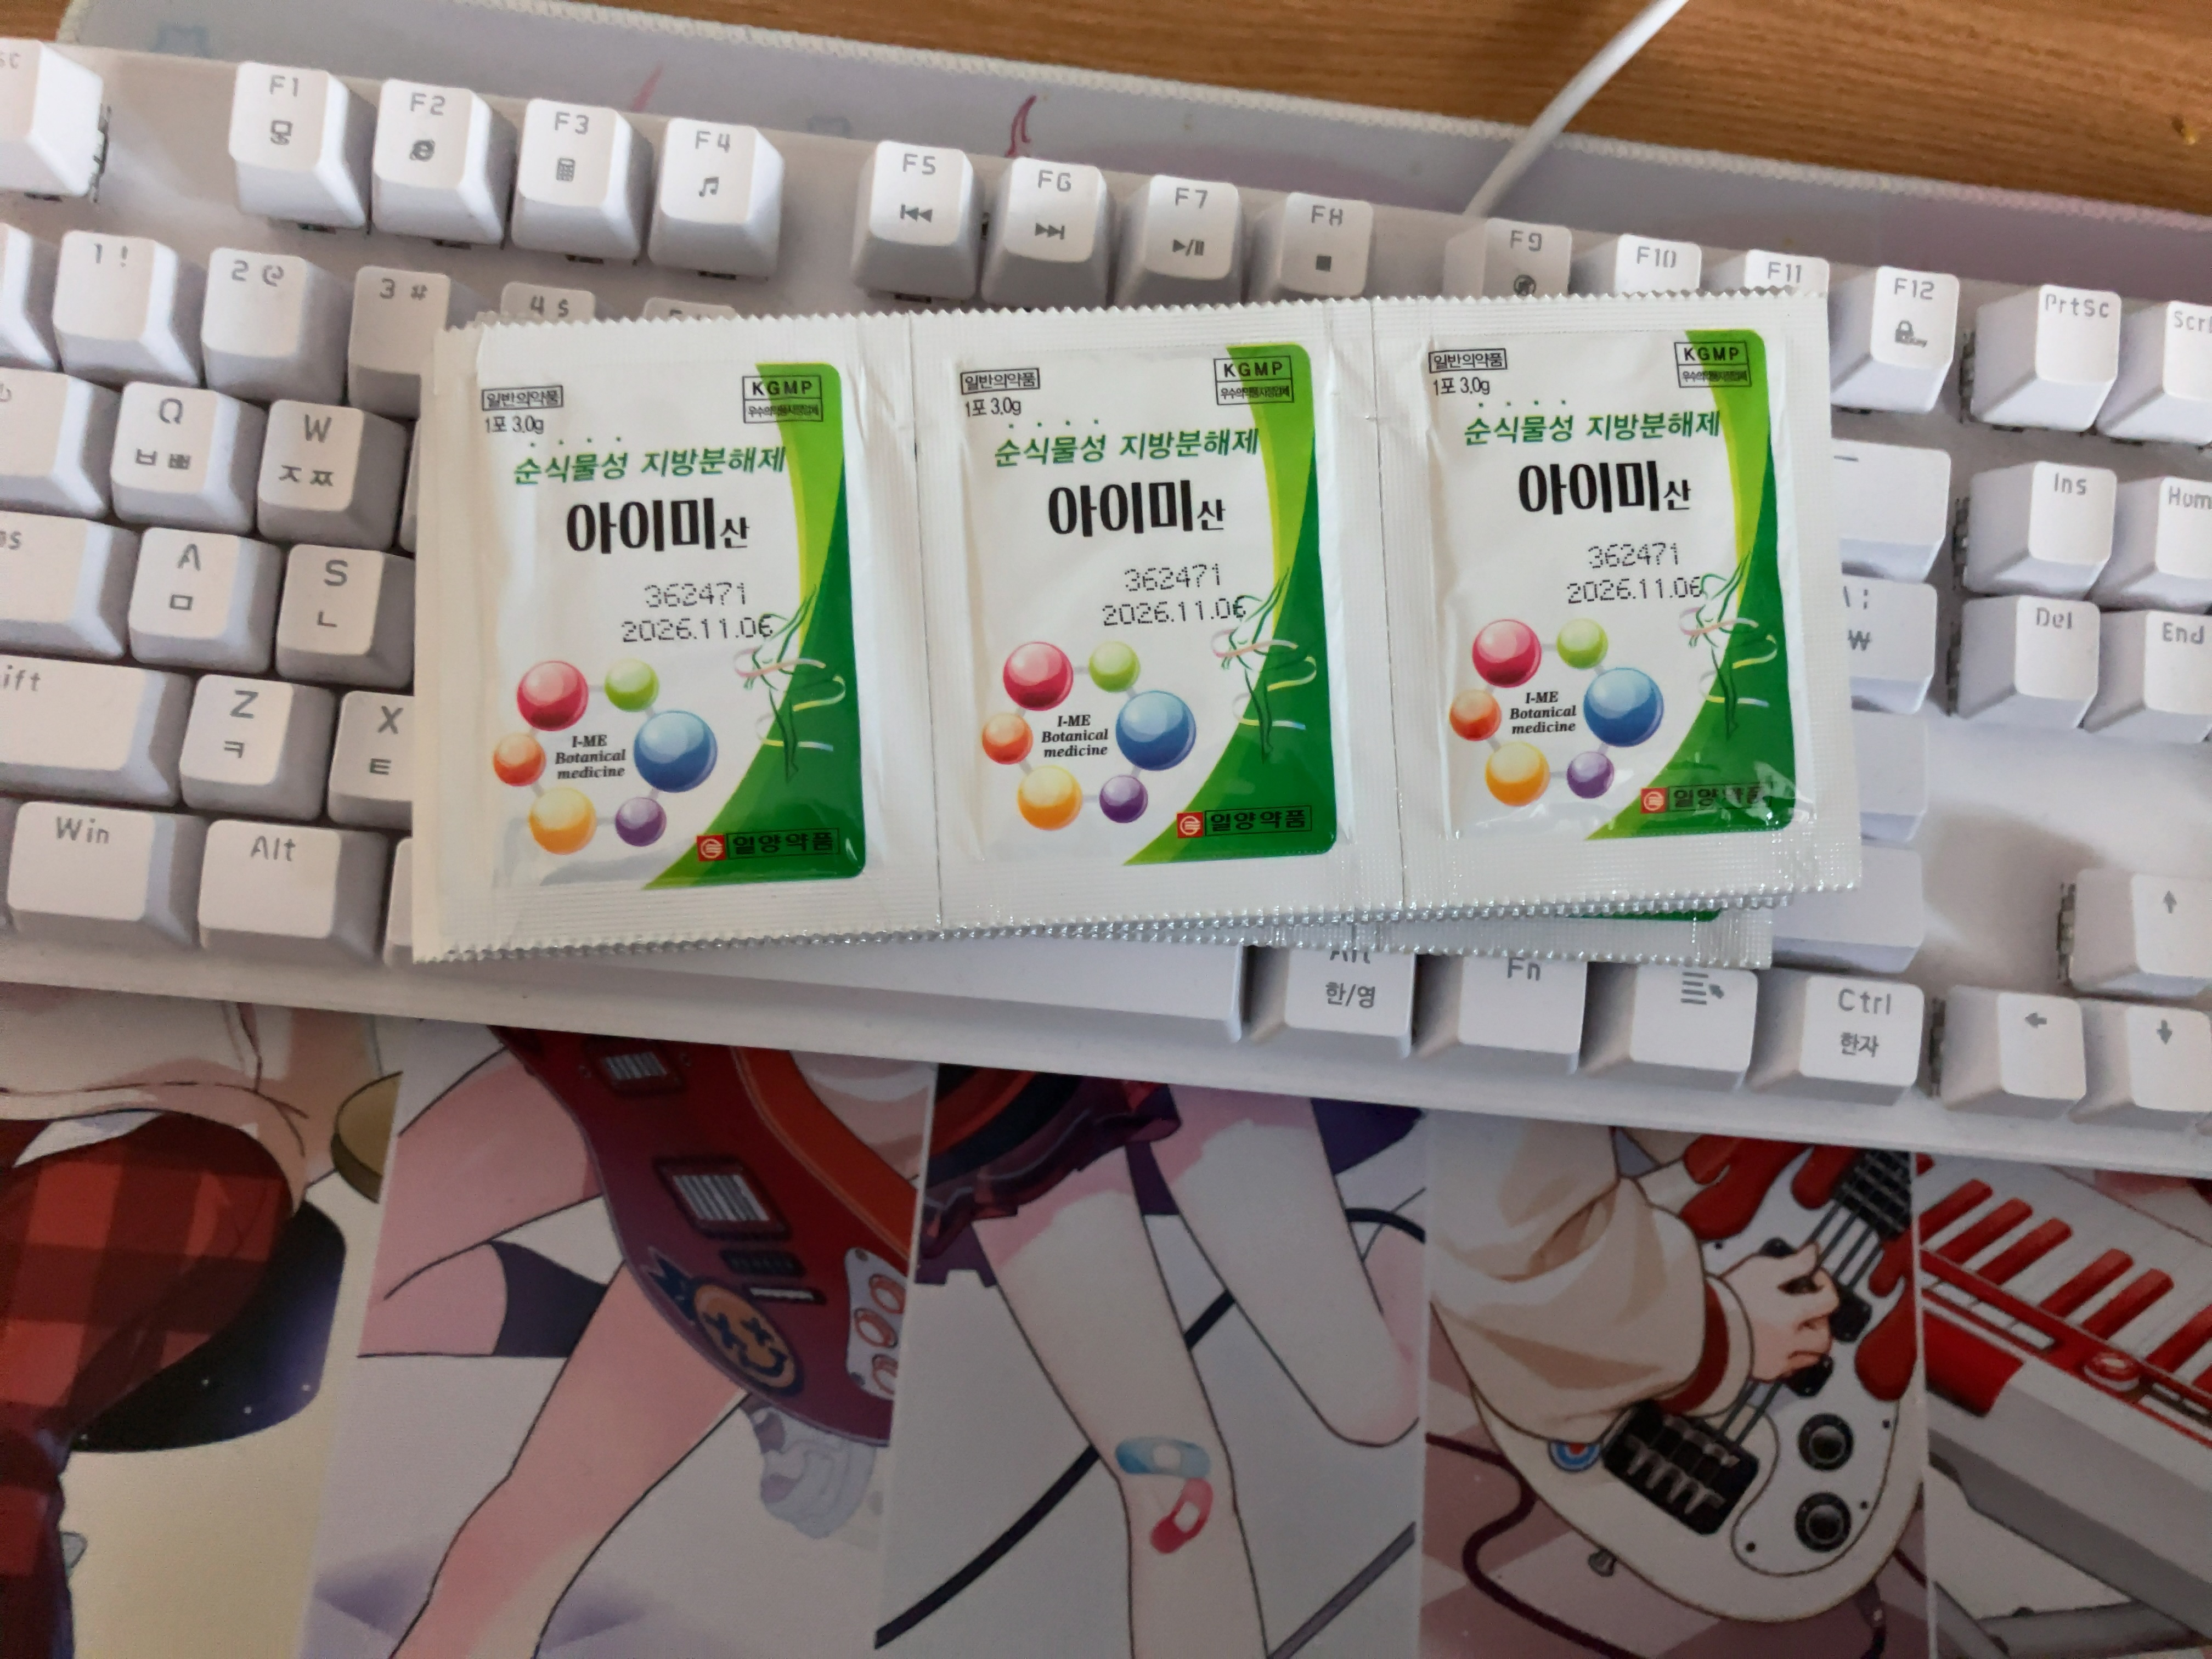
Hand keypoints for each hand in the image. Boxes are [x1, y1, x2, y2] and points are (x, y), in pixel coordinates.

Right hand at [1723, 1244, 1837, 1380]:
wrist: (1696, 1326)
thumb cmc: (1727, 1296)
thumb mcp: (1760, 1270)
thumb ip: (1792, 1263)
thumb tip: (1814, 1252)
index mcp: (1792, 1314)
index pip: (1829, 1302)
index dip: (1826, 1286)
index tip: (1813, 1278)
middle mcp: (1790, 1341)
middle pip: (1824, 1337)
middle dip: (1821, 1322)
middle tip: (1807, 1309)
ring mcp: (1778, 1360)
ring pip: (1811, 1357)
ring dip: (1809, 1342)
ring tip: (1794, 1329)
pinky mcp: (1764, 1372)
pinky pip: (1789, 1369)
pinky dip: (1791, 1357)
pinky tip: (1778, 1345)